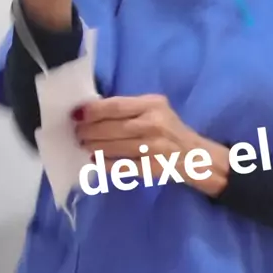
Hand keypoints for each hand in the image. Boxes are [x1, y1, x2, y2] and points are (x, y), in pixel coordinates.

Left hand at [73, 95, 229, 196]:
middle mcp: (153, 124)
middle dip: (88, 131)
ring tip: (83, 144)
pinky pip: (121, 166)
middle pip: (111, 128)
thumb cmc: (170, 130)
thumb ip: (130, 109)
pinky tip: (96, 160)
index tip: (77, 114)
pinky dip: (105, 163)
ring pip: (113, 147)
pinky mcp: (151, 167)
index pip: (116, 106)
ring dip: (93, 146)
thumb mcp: (156, 110)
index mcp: (153, 105)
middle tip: (77, 133)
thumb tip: (92, 110)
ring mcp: (152, 148)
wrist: (196, 156)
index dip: (93, 111)